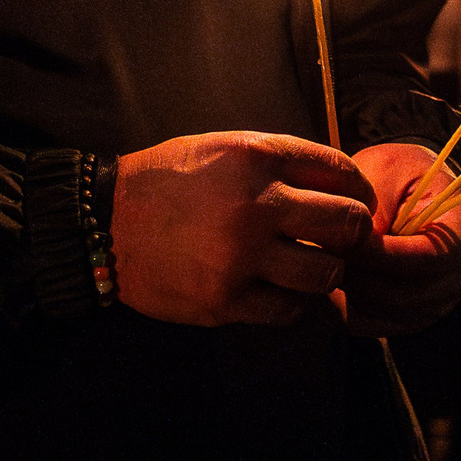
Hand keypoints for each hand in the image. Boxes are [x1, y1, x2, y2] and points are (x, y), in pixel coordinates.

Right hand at [110, 131, 373, 326]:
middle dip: (351, 234)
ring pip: (326, 274)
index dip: (357, 191)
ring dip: (322, 273)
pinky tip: (274, 290)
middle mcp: (255, 204)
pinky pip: (289, 310)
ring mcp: (241, 255)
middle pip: (348, 224)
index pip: (341, 171)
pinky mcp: (225, 299)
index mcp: (255, 157)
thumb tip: (336, 187)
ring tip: (302, 268)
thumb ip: (277, 163)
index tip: (353, 204)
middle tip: (337, 242)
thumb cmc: (164, 183)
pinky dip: (290, 303)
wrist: (103, 223)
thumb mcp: (220, 149)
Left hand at [339, 142, 460, 337]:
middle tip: (322, 253)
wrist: (403, 188)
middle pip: (408, 294)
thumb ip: (376, 202)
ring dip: (351, 291)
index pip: (428, 260)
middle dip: (361, 276)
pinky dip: (347, 307)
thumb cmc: (397, 173)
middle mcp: (460, 275)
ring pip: (387, 313)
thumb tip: (360, 242)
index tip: (344, 241)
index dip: (382, 255)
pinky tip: (330, 278)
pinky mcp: (410, 315)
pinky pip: (374, 325)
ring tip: (324, 261)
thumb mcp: (387, 168)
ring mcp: (437, 301)